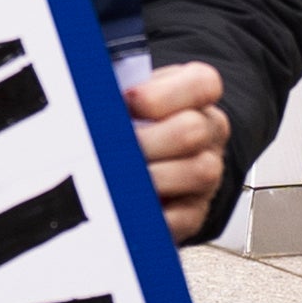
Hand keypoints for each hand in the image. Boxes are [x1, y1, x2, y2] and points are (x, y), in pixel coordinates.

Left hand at [123, 61, 224, 242]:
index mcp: (196, 99)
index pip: (204, 84)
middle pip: (193, 131)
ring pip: (198, 173)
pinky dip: (151, 214)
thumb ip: (118, 89)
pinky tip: (126, 207)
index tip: (128, 102)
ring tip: (116, 177)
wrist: (150, 165)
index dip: (164, 94)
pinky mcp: (194, 213)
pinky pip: (181, 218)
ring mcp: (207, 174)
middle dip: (146, 140)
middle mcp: (209, 134)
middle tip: (112, 147)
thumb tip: (92, 94)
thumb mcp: (130, 97)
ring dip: (150, 177)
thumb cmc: (135, 125)